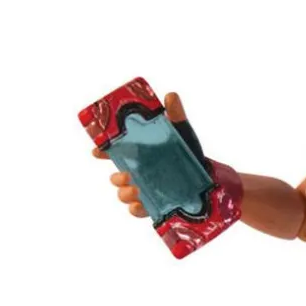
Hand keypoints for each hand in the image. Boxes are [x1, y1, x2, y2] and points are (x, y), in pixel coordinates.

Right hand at [92, 91, 189, 218]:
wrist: (209, 177)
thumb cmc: (190, 153)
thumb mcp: (182, 132)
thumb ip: (176, 115)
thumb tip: (170, 95)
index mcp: (141, 153)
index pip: (115, 152)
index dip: (103, 151)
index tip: (97, 152)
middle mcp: (140, 172)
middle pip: (117, 177)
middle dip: (116, 178)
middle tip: (126, 176)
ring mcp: (146, 190)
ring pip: (125, 194)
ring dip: (125, 193)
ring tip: (136, 190)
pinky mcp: (155, 206)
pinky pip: (139, 211)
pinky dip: (136, 209)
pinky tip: (140, 205)